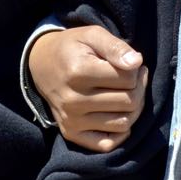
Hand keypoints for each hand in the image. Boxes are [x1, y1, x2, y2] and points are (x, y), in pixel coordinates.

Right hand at [28, 24, 147, 152]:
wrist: (42, 63)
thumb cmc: (72, 47)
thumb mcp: (92, 35)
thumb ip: (115, 46)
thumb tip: (137, 63)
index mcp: (78, 72)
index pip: (128, 78)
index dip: (136, 69)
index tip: (132, 64)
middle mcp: (73, 100)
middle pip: (129, 101)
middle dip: (138, 87)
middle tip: (133, 77)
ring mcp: (72, 120)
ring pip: (124, 123)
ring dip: (134, 108)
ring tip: (127, 92)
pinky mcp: (71, 133)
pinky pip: (107, 144)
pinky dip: (120, 132)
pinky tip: (118, 113)